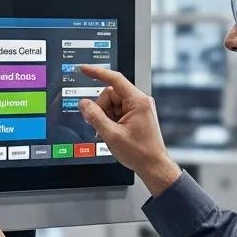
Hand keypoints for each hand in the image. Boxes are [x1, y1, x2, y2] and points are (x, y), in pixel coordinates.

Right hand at [78, 65, 180, 196]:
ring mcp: (138, 108)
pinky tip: (112, 132)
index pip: (114, 79)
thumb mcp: (112, 135)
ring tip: (109, 132)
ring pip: (111, 103)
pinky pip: (117, 110)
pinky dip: (110, 120)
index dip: (97, 73)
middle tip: (101, 126)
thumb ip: (95, 117)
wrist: (154, 166)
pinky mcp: (136, 115)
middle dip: (101, 109)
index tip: (84, 69)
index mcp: (138, 101)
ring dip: (105, 116)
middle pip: (109, 94)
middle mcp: (140, 101)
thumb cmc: (140, 152)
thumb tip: (83, 104)